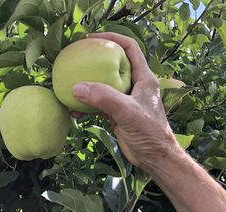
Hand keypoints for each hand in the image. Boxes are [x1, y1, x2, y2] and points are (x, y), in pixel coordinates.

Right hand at [72, 32, 181, 170]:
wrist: (155, 158)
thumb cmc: (149, 133)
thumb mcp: (127, 112)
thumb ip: (104, 98)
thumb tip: (77, 87)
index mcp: (143, 78)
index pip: (130, 48)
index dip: (113, 38)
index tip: (92, 38)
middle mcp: (135, 86)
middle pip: (114, 64)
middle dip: (96, 59)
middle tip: (77, 57)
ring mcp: (125, 100)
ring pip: (104, 86)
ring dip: (88, 86)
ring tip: (71, 84)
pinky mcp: (118, 114)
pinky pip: (99, 104)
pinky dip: (87, 106)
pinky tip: (75, 112)